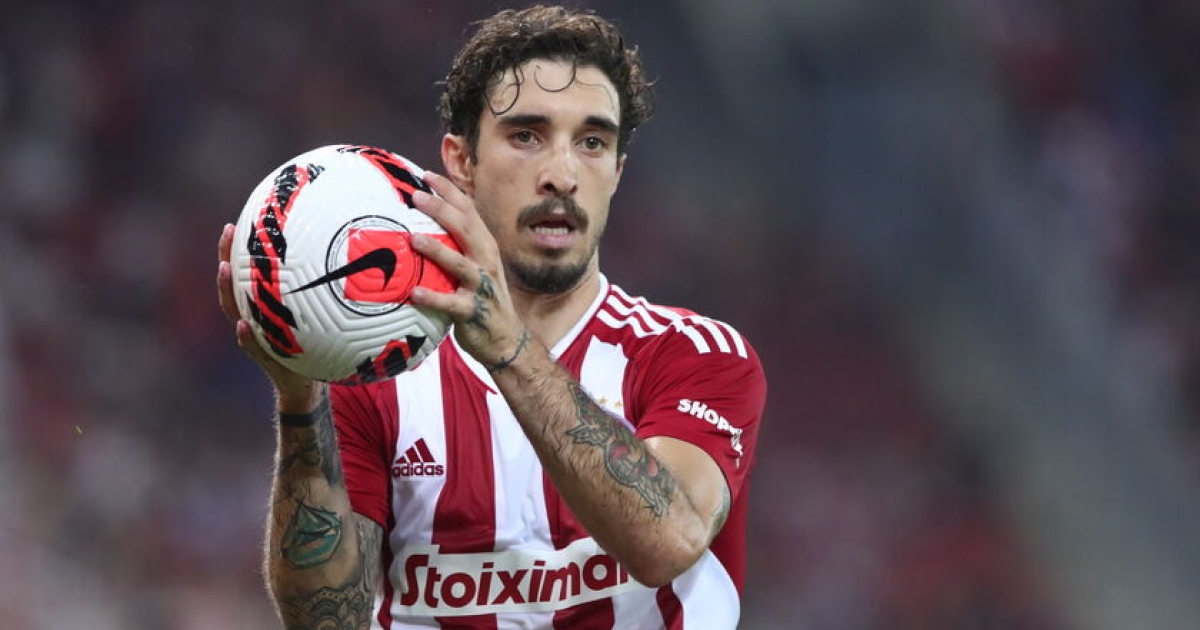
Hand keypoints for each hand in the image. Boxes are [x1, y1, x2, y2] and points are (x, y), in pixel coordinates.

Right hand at [216, 223, 322, 411]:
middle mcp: (256, 314)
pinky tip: (243, 324)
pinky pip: (251, 345)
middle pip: (235, 281)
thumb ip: (331, 291)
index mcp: (268, 302)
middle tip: (229, 231)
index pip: (251, 269)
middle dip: (228, 255)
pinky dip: (244, 336)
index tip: (242, 219)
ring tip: (225, 269)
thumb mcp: (325, 315)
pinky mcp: (265, 357)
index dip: (242, 245)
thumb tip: (357, 257)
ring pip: (233, 309)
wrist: (308, 383)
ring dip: (227, 289)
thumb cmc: (319, 344)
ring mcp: (255, 334)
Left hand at [409, 172, 530, 370]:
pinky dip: (433, 297)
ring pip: (460, 264)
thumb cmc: (482, 299)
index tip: (426, 175)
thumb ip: (457, 246)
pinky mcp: (474, 312)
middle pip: (466, 230)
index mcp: (485, 246)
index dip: (449, 191)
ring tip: (414, 239)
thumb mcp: (476, 267)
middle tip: (416, 196)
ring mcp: (482, 286)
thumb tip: (423, 225)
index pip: (469, 211)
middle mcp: (486, 261)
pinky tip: (414, 292)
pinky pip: (452, 304)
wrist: (506, 339)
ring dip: (437, 251)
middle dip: (442, 210)